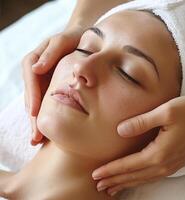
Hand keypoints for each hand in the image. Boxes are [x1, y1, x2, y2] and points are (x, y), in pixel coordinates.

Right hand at [22, 26, 83, 144]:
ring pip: (38, 104)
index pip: (31, 80)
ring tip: (38, 140)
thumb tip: (36, 69)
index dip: (32, 96)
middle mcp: (37, 74)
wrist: (81, 40)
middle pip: (32, 97)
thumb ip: (51, 53)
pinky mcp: (52, 89)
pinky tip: (49, 131)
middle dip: (33, 117)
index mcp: (35, 61)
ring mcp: (44, 83)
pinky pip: (48, 104)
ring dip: (37, 122)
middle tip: (35, 136)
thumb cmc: (73, 39)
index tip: (34, 112)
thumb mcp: (63, 40)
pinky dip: (47, 117)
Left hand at [92, 95, 184, 195]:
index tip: (96, 175)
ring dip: (125, 183)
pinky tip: (135, 180)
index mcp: (158, 152)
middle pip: (132, 176)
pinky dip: (138, 180)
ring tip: (112, 187)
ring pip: (141, 179)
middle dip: (114, 180)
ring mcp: (169, 165)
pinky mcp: (173, 162)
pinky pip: (151, 177)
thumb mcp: (166, 112)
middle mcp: (163, 163)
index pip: (127, 165)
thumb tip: (120, 130)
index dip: (110, 170)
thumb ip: (142, 122)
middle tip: (99, 185)